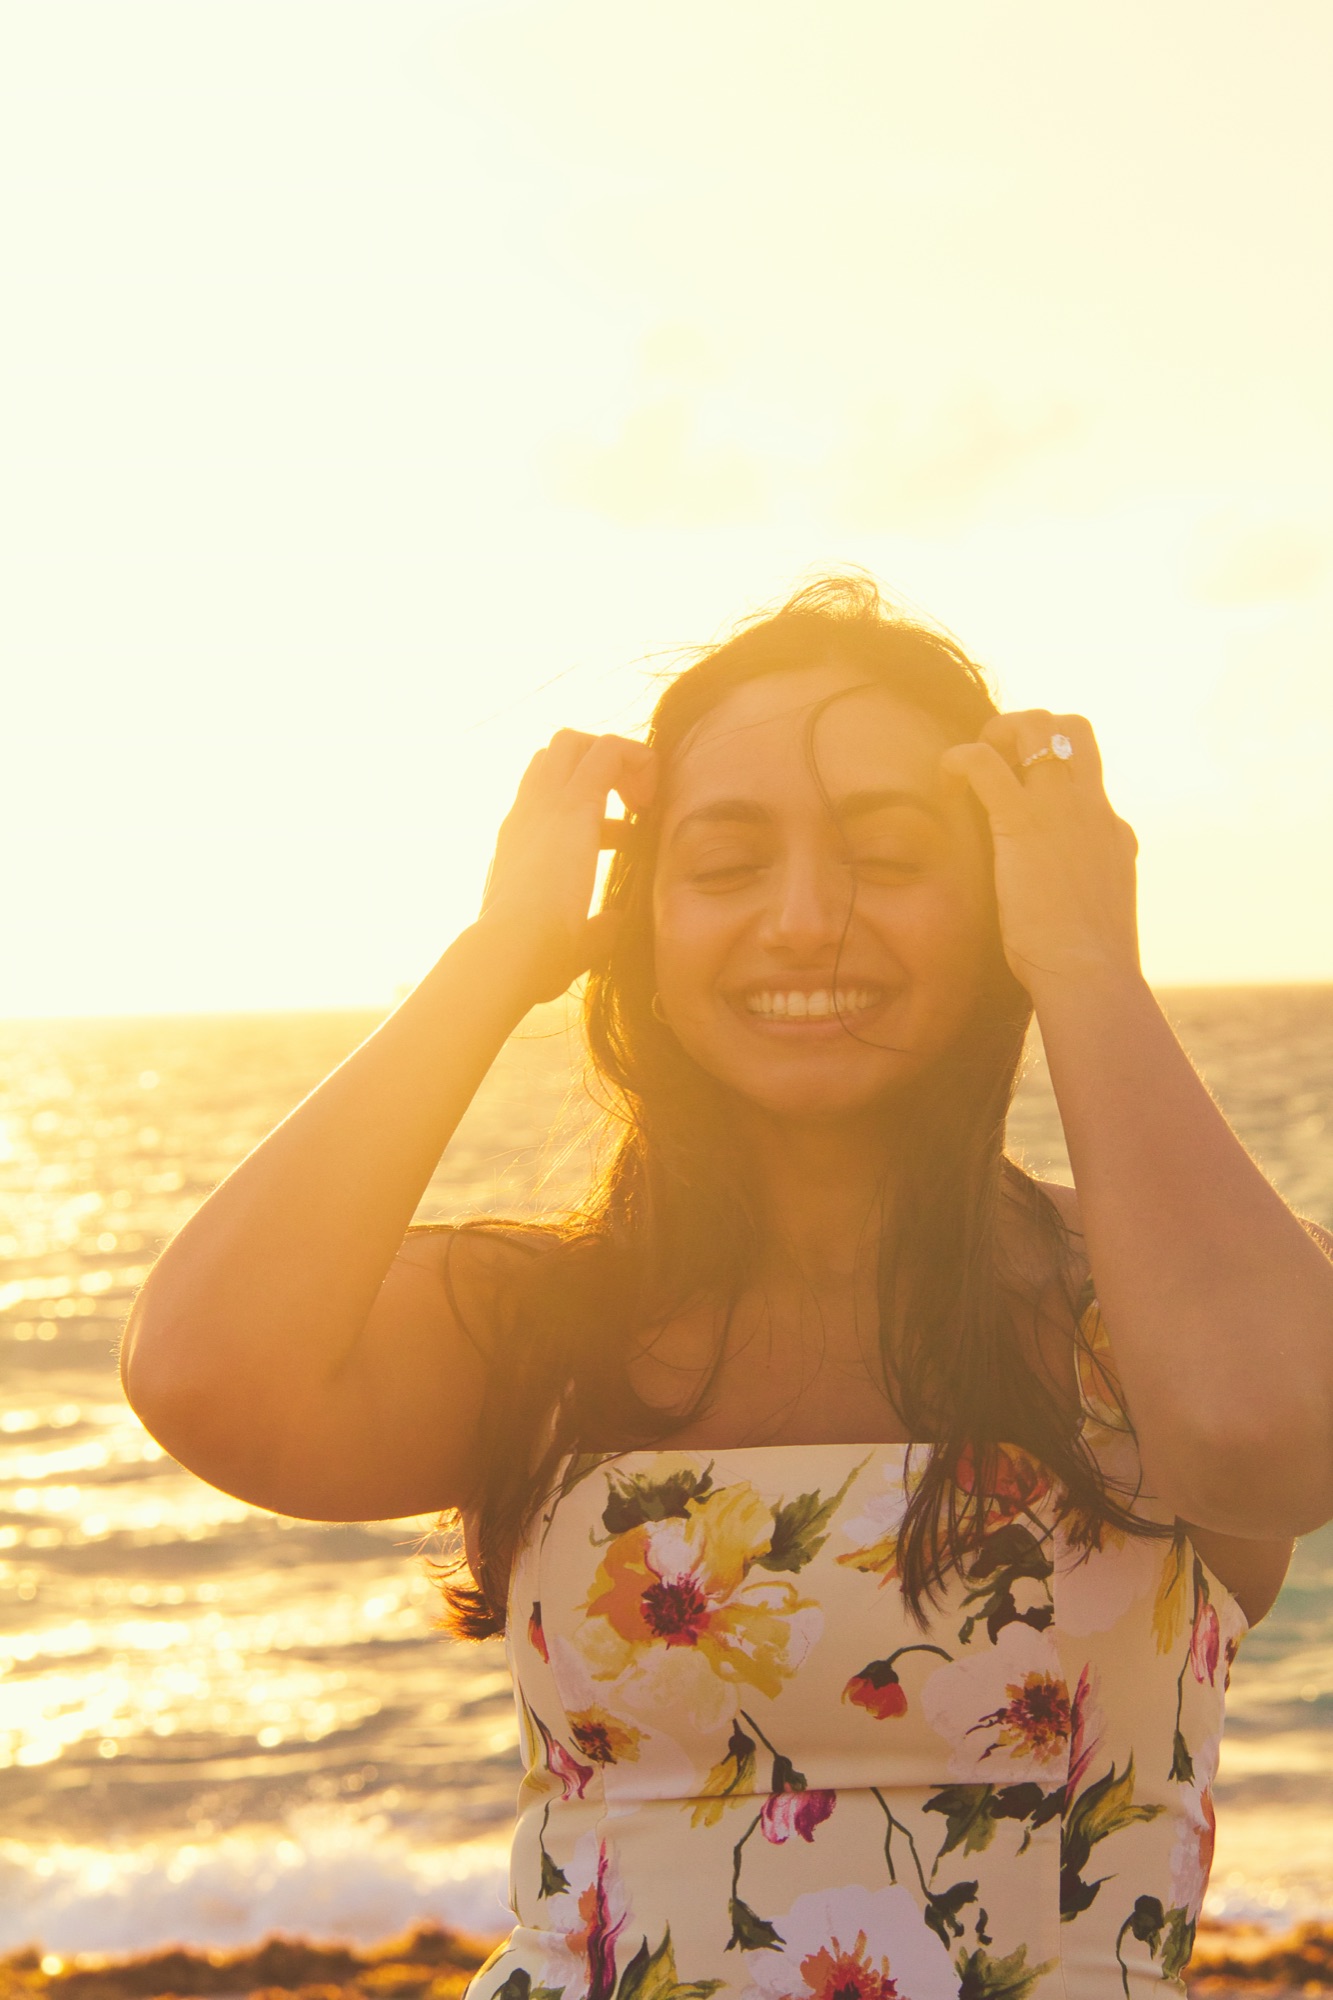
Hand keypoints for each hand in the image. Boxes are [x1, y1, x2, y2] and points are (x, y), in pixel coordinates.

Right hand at [478, 729, 656, 1002]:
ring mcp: (546, 805)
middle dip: (600, 766)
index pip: (548, 793)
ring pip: (574, 740)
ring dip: (615, 758)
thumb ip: (594, 930)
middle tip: (632, 808)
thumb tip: (614, 922)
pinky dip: (637, 759)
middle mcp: (528, 815)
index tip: (622, 836)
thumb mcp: (567, 943)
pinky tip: (649, 800)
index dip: (591, 802)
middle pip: (556, 754)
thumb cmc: (530, 960)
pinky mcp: (573, 805)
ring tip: (641, 803)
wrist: (509, 953)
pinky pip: (608, 750)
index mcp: (521, 843)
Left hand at [941, 711, 1140, 999]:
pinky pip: (985, 763)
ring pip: (1036, 726)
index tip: (1022, 786)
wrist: (1091, 975)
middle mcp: (1091, 807)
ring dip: (998, 731)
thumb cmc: (1090, 961)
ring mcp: (1061, 809)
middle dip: (1031, 729)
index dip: (1053, 764)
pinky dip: (960, 758)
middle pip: (1072, 728)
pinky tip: (947, 780)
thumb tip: (1081, 883)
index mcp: (1110, 829)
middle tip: (998, 761)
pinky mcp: (1023, 823)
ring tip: (973, 766)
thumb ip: (1095, 882)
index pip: (1088, 769)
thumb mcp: (1104, 911)